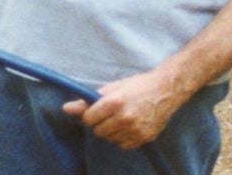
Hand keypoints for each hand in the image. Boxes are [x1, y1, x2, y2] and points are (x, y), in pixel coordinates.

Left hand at [61, 70, 183, 149]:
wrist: (166, 90)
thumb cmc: (138, 85)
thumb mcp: (113, 87)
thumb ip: (88, 100)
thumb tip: (65, 109)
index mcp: (115, 102)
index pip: (88, 119)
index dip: (90, 115)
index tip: (96, 111)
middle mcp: (124, 117)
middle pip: (98, 131)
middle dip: (101, 123)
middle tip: (112, 113)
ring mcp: (135, 130)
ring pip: (110, 139)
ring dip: (112, 131)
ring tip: (123, 118)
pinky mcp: (143, 138)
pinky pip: (123, 145)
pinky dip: (123, 137)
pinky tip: (131, 125)